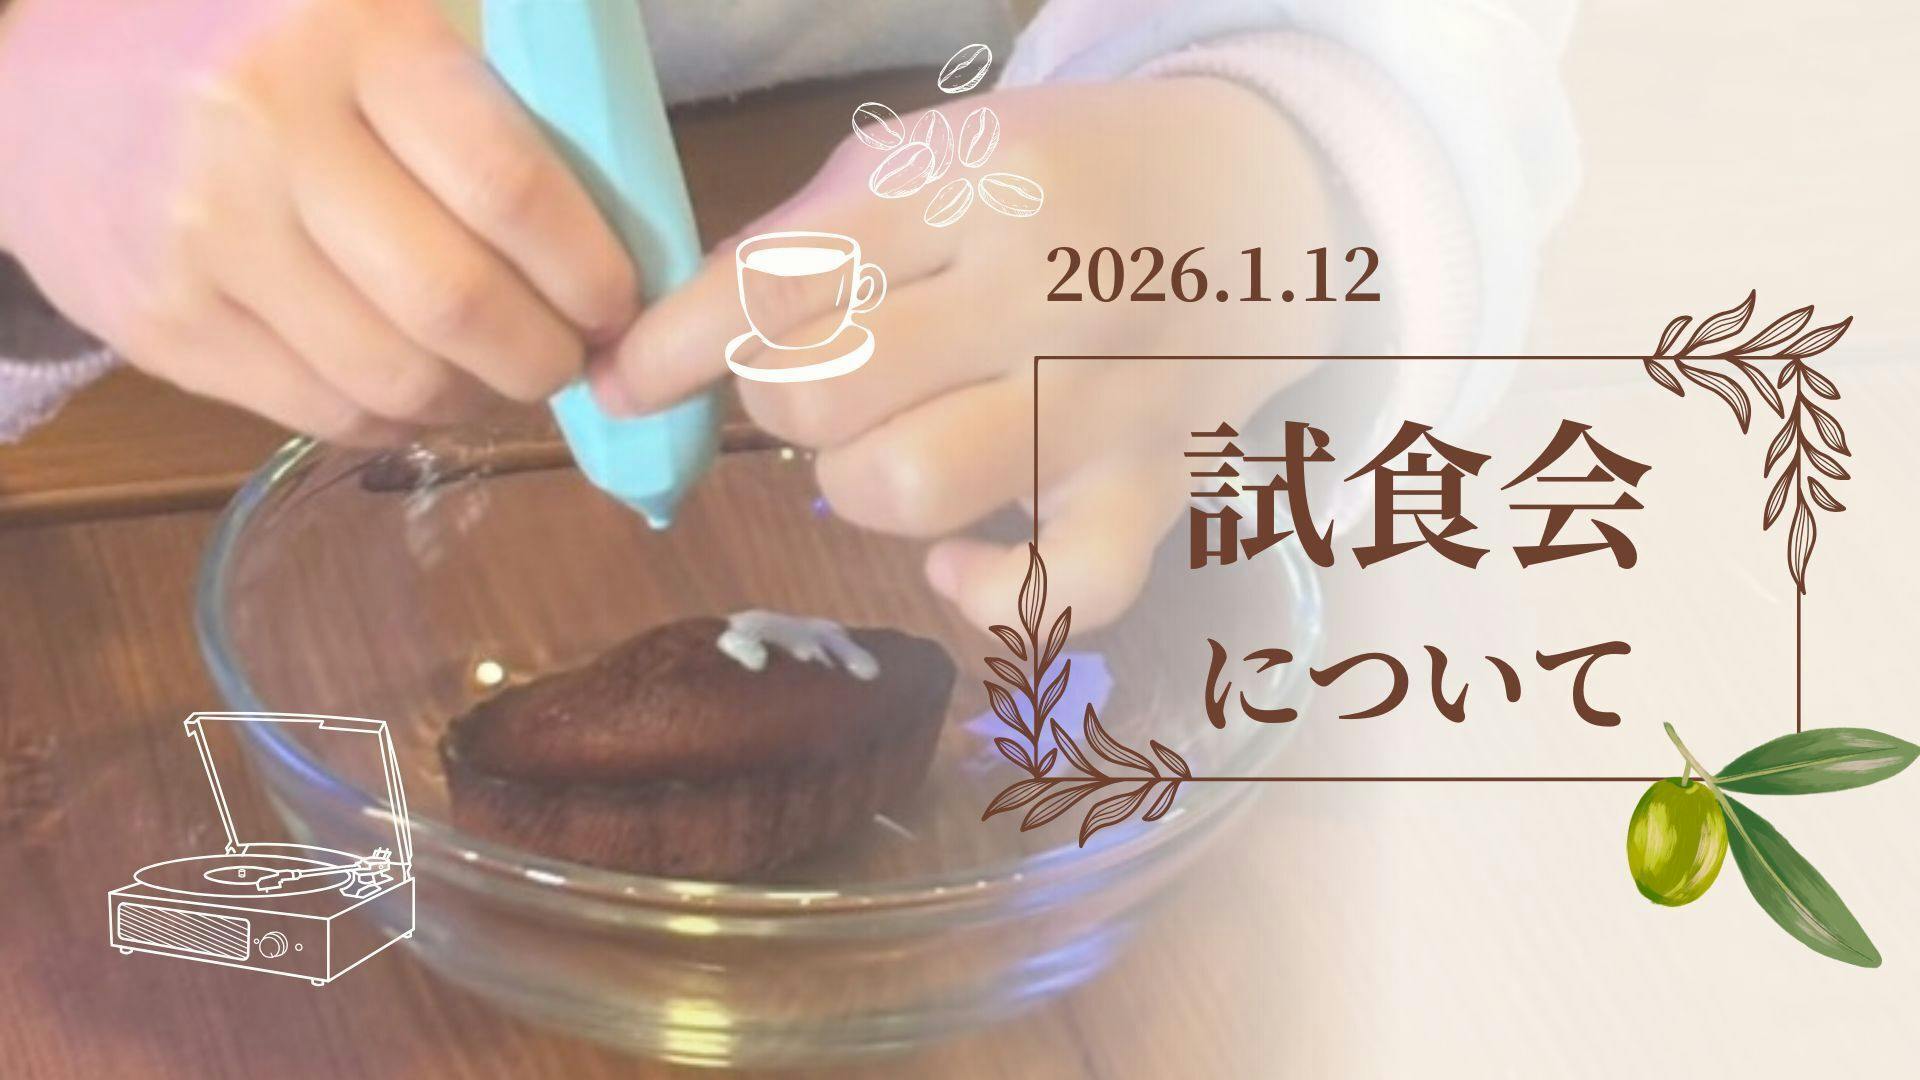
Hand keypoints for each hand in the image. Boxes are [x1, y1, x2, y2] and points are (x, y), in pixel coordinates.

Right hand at [0, 0, 634, 442]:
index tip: (617, 304)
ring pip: (396, 378)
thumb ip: (492, 101)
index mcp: (353, 39)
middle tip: (569, 356)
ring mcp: (208, 240)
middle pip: (457, 304)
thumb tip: (620, 231)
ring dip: (478, 399)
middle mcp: (270, 136)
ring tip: (498, 373)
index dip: (588, 271)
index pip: (509, 187)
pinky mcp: (165, 327)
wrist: (48, 83)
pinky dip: (400, 418)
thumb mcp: (377, 20)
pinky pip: (325, 413)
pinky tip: (418, 384)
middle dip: (545, 356)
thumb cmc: (260, 48)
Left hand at [598, 79, 1336, 627]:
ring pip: (904, 488)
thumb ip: (802, 243)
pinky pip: (1054, 590)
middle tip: (825, 381)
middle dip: (782, 402)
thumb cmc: (1058, 180)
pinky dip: (982, 592)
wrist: (1251, 197)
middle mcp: (1036, 290)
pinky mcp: (1153, 489)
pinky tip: (962, 557)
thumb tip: (658, 354)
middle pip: (821, 394)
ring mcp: (1100, 399)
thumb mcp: (931, 160)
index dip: (672, 348)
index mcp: (966, 184)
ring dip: (856, 485)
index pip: (774, 284)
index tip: (621, 384)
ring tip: (891, 445)